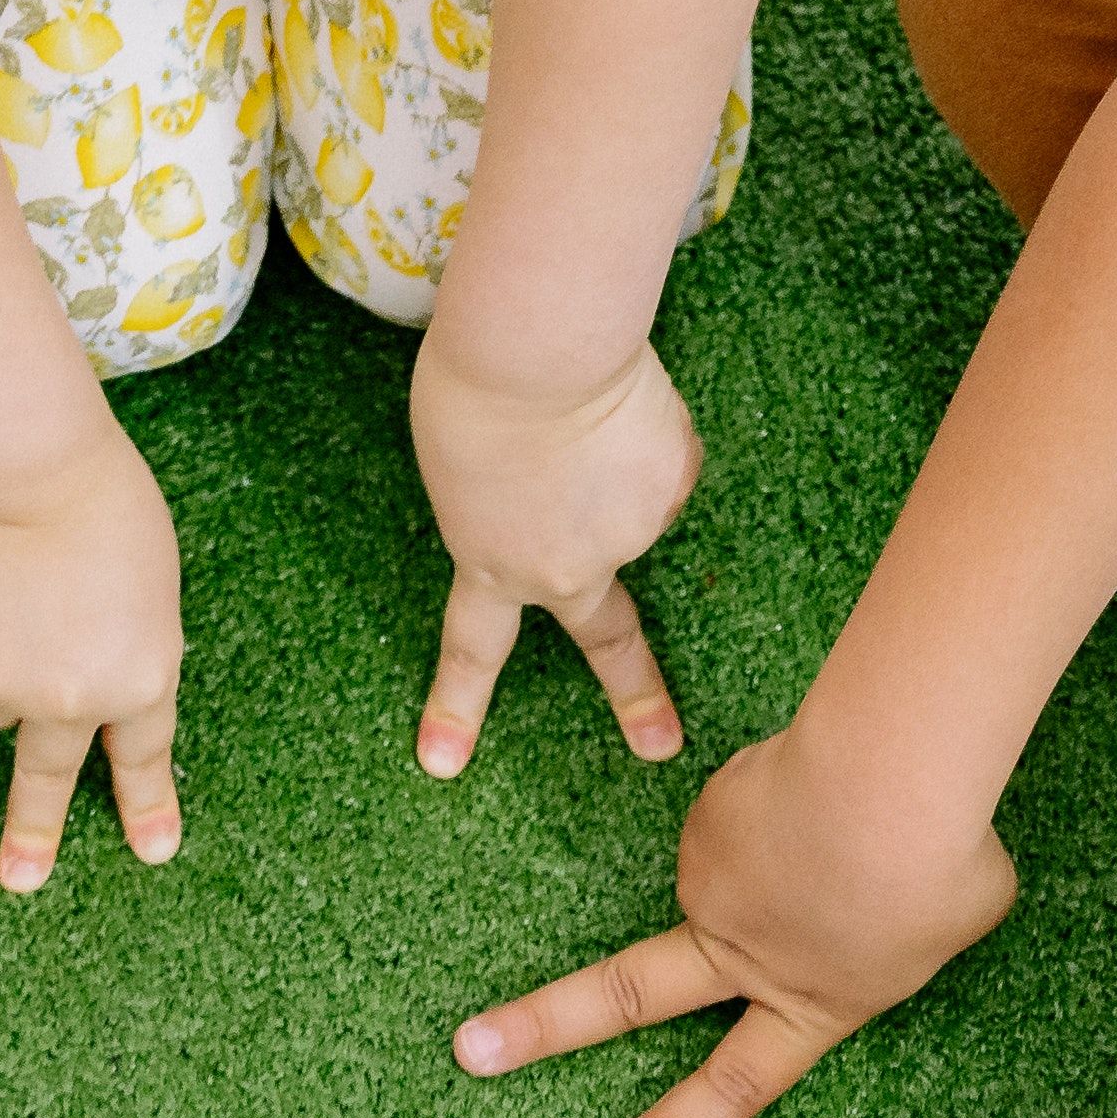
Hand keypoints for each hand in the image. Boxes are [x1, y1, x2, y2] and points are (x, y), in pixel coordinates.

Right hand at [0, 436, 182, 892]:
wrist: (18, 462)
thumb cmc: (99, 499)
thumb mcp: (147, 582)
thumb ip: (124, 644)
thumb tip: (86, 682)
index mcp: (140, 679)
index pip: (143, 757)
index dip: (147, 806)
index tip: (153, 853)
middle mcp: (69, 702)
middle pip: (47, 776)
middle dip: (35, 833)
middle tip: (22, 881)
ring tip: (4, 587)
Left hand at [409, 339, 698, 777]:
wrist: (538, 353)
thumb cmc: (474, 391)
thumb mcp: (459, 465)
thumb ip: (509, 506)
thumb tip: (576, 504)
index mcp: (493, 565)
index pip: (474, 649)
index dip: (458, 706)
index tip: (442, 764)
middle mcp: (568, 569)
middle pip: (609, 641)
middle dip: (637, 696)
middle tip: (659, 744)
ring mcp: (630, 532)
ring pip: (630, 499)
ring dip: (612, 461)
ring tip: (580, 410)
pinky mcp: (674, 484)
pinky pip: (664, 457)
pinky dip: (645, 428)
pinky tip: (622, 403)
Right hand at [452, 719, 1014, 1117]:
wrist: (888, 785)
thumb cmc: (944, 860)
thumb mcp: (957, 921)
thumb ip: (902, 928)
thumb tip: (863, 897)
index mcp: (815, 1004)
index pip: (737, 1087)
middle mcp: (743, 956)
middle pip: (623, 997)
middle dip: (540, 1027)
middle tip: (469, 1049)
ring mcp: (713, 885)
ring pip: (746, 862)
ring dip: (796, 837)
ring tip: (869, 814)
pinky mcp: (707, 817)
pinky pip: (756, 803)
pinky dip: (796, 792)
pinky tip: (837, 780)